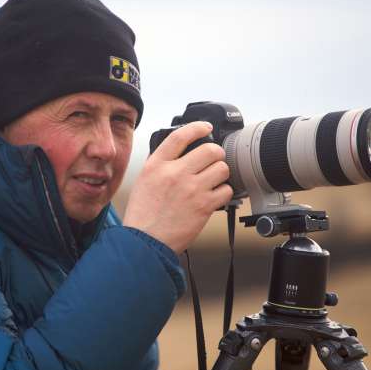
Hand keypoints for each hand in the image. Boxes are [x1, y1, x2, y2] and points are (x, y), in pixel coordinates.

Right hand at [123, 121, 233, 253]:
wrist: (145, 242)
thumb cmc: (143, 214)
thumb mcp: (145, 180)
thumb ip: (162, 164)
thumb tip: (181, 153)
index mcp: (157, 165)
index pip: (181, 136)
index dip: (198, 127)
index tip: (207, 128)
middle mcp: (175, 173)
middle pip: (210, 150)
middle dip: (216, 154)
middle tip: (214, 161)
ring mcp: (191, 189)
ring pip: (222, 168)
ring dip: (221, 173)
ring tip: (213, 181)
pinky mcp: (204, 206)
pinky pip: (226, 190)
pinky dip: (224, 193)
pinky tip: (214, 196)